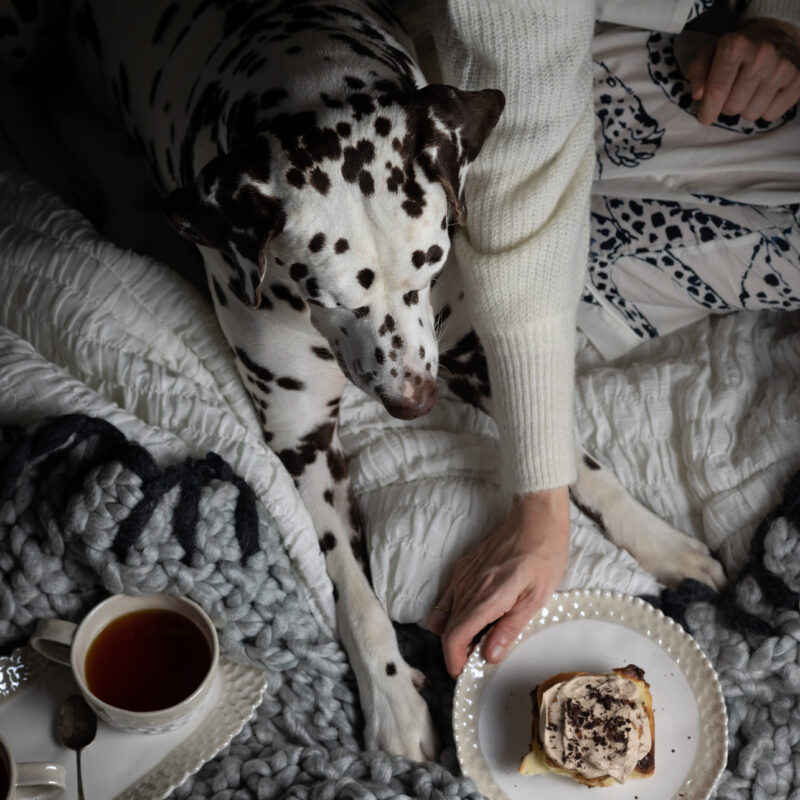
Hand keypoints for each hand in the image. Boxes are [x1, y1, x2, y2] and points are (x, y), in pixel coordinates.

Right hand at [427, 486, 569, 676]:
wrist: (536, 519)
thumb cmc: (543, 557)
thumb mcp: (537, 599)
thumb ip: (510, 628)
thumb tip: (490, 656)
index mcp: (487, 597)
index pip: (454, 638)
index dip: (454, 661)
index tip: (465, 672)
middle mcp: (467, 587)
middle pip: (445, 630)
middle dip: (457, 650)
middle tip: (478, 658)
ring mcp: (461, 575)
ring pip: (442, 614)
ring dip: (455, 632)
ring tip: (479, 636)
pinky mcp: (462, 567)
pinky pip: (447, 597)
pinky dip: (455, 613)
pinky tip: (478, 613)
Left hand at [687, 18, 799, 124]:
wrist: (776, 35)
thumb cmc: (737, 50)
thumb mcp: (712, 52)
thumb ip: (698, 71)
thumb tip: (698, 94)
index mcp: (736, 46)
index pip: (717, 91)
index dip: (707, 110)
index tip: (705, 117)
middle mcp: (761, 54)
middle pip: (733, 107)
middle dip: (726, 108)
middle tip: (731, 96)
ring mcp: (782, 67)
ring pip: (751, 114)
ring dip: (745, 109)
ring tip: (748, 93)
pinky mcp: (797, 80)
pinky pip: (771, 115)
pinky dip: (764, 111)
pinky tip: (764, 95)